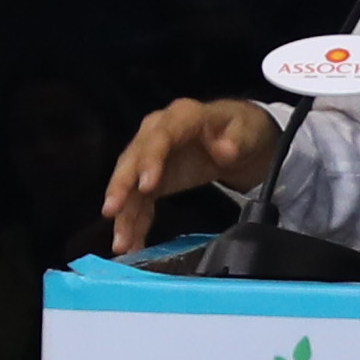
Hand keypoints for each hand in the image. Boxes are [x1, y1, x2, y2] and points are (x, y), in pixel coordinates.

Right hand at [98, 97, 277, 250]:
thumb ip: (237, 140)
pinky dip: (134, 222)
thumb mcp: (247, 131)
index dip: (150, 160)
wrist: (238, 138)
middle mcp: (157, 133)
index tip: (146, 186)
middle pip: (133, 159)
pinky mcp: (151, 177)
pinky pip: (138, 201)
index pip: (160, 137)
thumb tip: (226, 150)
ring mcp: (150, 156)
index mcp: (182, 117)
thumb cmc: (240, 129)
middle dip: (121, 186)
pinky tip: (131, 243)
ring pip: (129, 183)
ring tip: (121, 241)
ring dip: (123, 213)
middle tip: (112, 210)